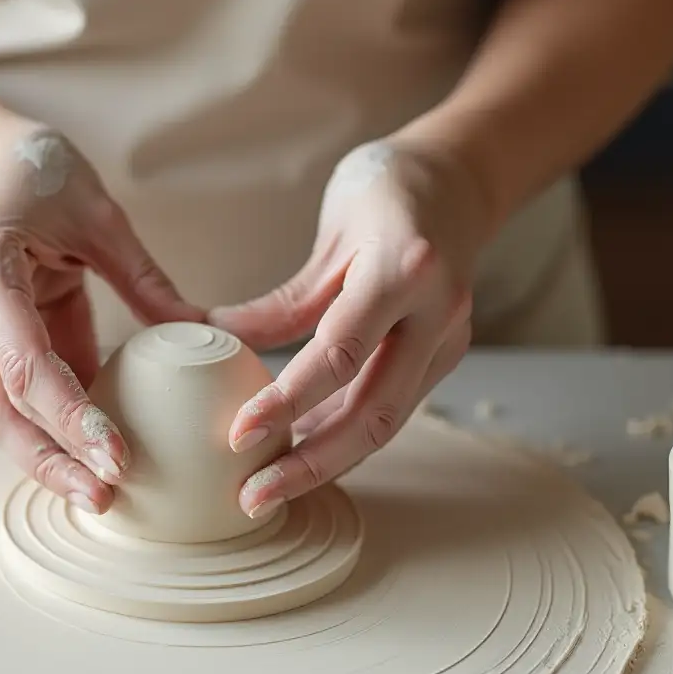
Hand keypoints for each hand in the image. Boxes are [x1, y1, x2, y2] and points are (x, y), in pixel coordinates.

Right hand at [0, 117, 203, 512]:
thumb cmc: (39, 171)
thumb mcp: (100, 214)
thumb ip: (143, 278)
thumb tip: (201, 336)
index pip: (23, 362)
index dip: (70, 415)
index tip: (118, 455)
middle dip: (49, 461)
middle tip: (104, 499)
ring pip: (0, 413)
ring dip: (46, 457)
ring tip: (100, 495)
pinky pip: (20, 395)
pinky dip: (54, 426)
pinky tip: (93, 454)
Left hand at [211, 140, 490, 516]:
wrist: (459, 177)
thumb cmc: (386, 190)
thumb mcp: (329, 237)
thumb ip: (279, 303)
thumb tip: (213, 345)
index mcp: (404, 269)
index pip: (340, 352)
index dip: (287, 401)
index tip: (238, 435)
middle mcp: (437, 312)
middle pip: (375, 412)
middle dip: (311, 463)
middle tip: (252, 496)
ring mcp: (448, 338)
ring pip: (388, 420)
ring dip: (329, 460)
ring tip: (270, 486)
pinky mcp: (443, 354)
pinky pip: (393, 405)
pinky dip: (347, 432)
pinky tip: (305, 450)